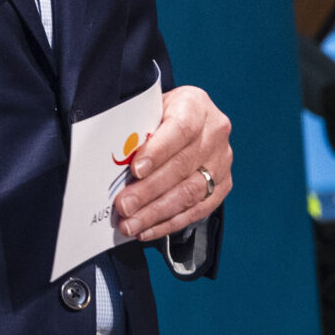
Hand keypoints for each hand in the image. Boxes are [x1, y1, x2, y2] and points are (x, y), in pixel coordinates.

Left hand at [115, 85, 232, 242]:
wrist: (189, 115)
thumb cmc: (159, 112)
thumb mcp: (148, 108)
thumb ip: (136, 128)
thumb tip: (112, 159)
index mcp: (195, 106)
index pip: (180, 130)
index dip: (158, 152)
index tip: (135, 170)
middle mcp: (215, 133)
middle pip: (181, 167)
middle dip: (149, 191)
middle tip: (123, 206)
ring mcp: (222, 161)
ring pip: (190, 192)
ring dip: (157, 212)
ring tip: (132, 224)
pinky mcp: (223, 185)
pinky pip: (198, 209)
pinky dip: (171, 222)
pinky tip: (149, 229)